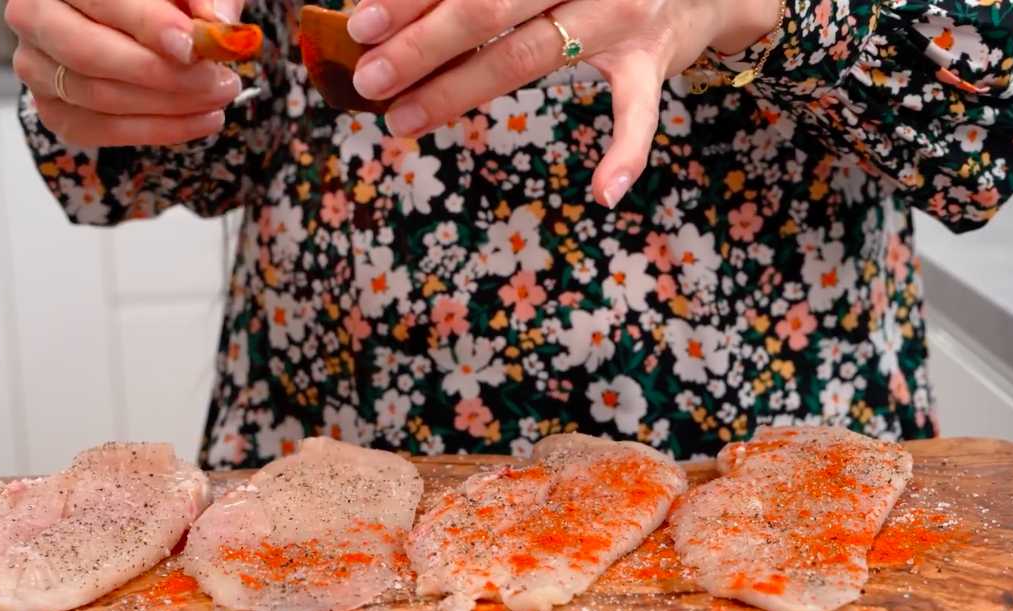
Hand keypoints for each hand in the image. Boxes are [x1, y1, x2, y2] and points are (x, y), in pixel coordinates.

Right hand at [6, 0, 246, 145]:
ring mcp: (35, 65)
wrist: (137, 24)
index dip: (146, 23)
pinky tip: (203, 120)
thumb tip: (219, 24)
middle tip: (219, 81)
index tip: (192, 46)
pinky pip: (101, 129)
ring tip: (221, 95)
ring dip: (169, 104)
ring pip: (96, 95)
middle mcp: (33, 15)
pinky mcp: (52, 108)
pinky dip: (158, 129)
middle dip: (160, 74)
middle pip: (87, 53)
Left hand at [345, 0, 779, 206]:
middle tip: (369, 80)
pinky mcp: (652, 59)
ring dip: (463, 91)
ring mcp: (619, 14)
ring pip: (532, 55)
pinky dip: (626, 152)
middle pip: (488, 9)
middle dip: (421, 46)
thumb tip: (391, 13)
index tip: (360, 26)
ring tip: (406, 120)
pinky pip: (639, 112)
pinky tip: (604, 192)